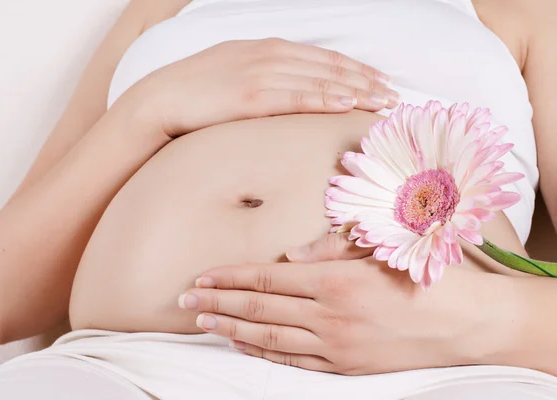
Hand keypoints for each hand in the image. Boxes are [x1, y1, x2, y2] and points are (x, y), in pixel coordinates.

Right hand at [132, 38, 399, 136]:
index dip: (356, 70)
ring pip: (319, 80)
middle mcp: (269, 56)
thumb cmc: (197, 90)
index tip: (380, 82)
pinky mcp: (249, 96)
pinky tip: (347, 103)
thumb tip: (292, 89)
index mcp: (267, 49)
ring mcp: (260, 74)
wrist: (160, 99)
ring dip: (356, 90)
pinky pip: (296, 96)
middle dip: (366, 80)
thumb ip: (266, 75)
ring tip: (382, 102)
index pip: (323, 58)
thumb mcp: (235, 71)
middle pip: (329, 66)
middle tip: (393, 95)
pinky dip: (325, 98)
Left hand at [179, 234, 507, 374]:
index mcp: (335, 279)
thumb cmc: (424, 278)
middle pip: (260, 308)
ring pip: (269, 337)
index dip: (229, 277)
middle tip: (185, 301)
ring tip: (204, 322)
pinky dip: (264, 353)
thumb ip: (330, 247)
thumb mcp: (379, 249)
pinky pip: (294, 362)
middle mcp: (329, 314)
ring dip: (232, 328)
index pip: (266, 277)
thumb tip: (290, 253)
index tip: (202, 276)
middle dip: (218, 302)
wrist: (465, 324)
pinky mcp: (346, 367)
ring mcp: (336, 345)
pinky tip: (243, 344)